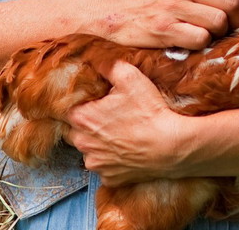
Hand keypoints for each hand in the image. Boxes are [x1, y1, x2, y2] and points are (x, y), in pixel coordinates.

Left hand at [66, 60, 189, 185]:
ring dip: (98, 142)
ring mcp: (95, 163)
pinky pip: (104, 166)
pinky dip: (112, 159)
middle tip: (108, 115)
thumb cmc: (149, 112)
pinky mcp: (109, 178)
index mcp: (81, 118)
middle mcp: (82, 144)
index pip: (67, 108)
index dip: (81, 102)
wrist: (170, 146)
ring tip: (119, 132)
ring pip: (89, 149)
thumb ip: (107, 65)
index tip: (95, 100)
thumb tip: (95, 60)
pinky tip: (126, 149)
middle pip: (75, 130)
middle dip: (87, 123)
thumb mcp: (130, 77)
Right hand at [92, 0, 238, 49]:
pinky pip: (200, 39)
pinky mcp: (162, 28)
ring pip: (219, 22)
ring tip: (207, 36)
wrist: (103, 12)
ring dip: (219, 34)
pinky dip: (201, 45)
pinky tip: (189, 43)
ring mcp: (172, 5)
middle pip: (232, 2)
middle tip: (233, 31)